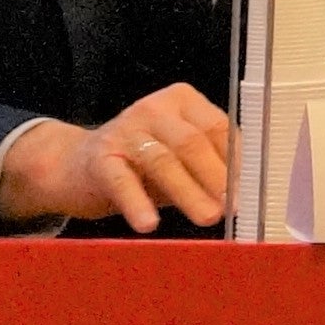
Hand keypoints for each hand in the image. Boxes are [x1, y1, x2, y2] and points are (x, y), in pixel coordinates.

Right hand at [0, 83, 235, 232]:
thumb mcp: (179, 158)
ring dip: (188, 192)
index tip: (247, 191)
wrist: (76, 165)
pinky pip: (121, 181)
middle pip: (191, 142)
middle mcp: (153, 109)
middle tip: (231, 207)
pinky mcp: (100, 158)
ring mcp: (125, 131)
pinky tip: (148, 223)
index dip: (235, 160)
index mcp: (181, 101)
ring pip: (162, 161)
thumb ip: (209, 169)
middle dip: (215, 176)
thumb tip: (243, 197)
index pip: (216, 127)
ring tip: (207, 217)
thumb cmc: (141, 164)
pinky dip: (137, 203)